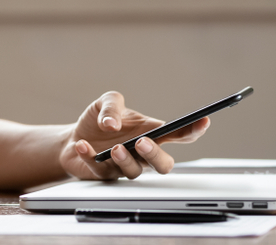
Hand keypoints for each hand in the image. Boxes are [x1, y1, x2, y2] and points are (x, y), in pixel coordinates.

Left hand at [58, 91, 208, 179]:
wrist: (73, 138)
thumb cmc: (99, 121)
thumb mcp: (105, 102)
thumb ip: (112, 105)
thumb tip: (112, 123)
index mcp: (150, 133)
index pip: (178, 134)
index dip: (193, 130)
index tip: (202, 121)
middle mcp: (141, 153)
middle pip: (163, 164)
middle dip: (156, 155)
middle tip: (142, 142)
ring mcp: (125, 166)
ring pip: (135, 172)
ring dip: (125, 160)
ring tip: (114, 148)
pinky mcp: (105, 175)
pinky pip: (101, 170)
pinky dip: (91, 157)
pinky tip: (83, 145)